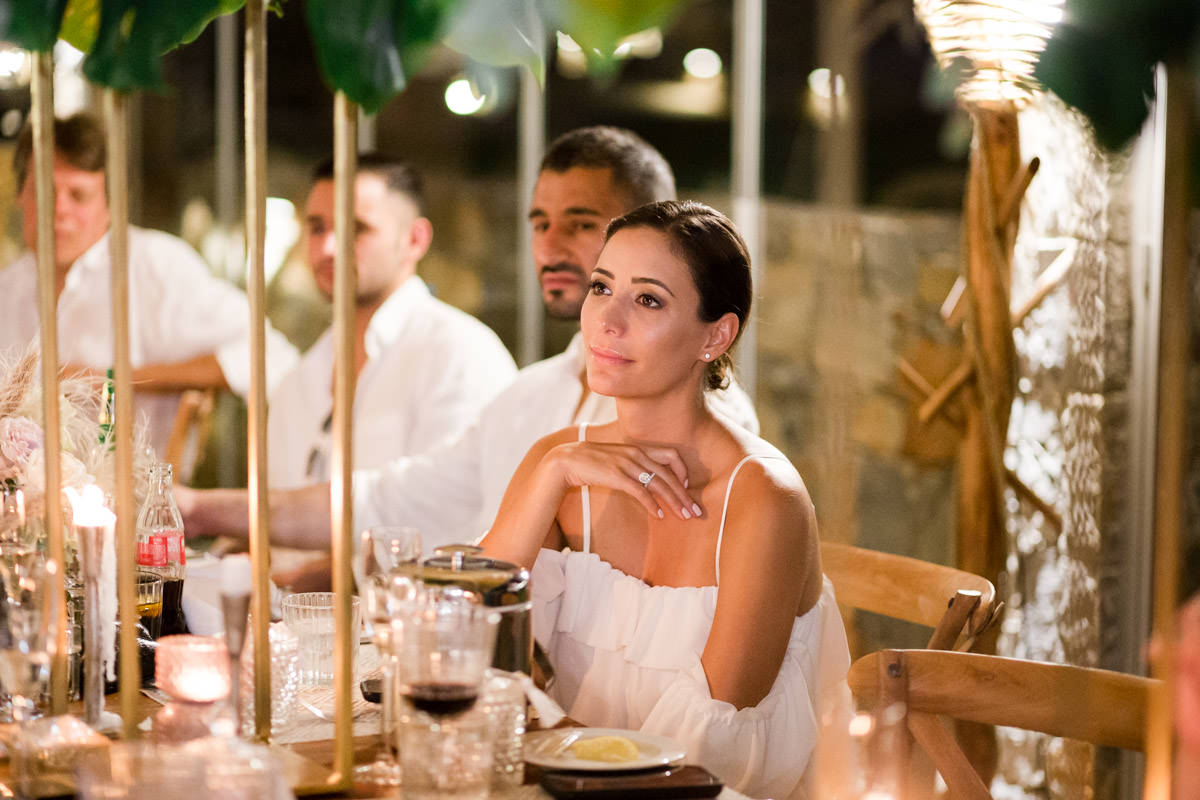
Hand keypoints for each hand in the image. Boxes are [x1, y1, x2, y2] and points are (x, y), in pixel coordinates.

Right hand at [544, 441, 700, 520]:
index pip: (671, 455)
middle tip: (695, 511)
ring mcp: (627, 464)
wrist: (568, 460)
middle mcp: (636, 454)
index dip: (683, 471)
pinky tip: (659, 515)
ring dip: (674, 502)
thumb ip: (634, 465)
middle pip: (669, 474)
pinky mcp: (617, 476)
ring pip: (659, 484)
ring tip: (683, 516)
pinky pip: (641, 492)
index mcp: (639, 448)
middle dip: (684, 495)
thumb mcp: (618, 459)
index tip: (687, 488)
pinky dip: (652, 504)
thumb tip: (649, 481)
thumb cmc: (593, 462)